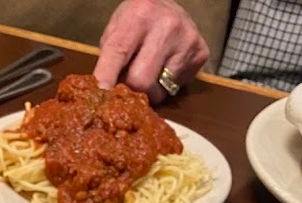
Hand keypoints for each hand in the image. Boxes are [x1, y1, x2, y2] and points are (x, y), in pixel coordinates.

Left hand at [94, 0, 209, 103]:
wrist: (171, 7)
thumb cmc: (138, 21)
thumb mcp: (118, 28)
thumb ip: (109, 57)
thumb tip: (103, 92)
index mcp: (139, 15)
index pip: (118, 52)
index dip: (106, 77)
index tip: (101, 95)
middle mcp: (166, 26)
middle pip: (141, 81)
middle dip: (131, 91)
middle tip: (128, 86)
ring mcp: (186, 40)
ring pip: (159, 90)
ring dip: (150, 91)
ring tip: (150, 71)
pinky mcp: (200, 53)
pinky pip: (176, 87)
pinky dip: (167, 85)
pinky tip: (167, 66)